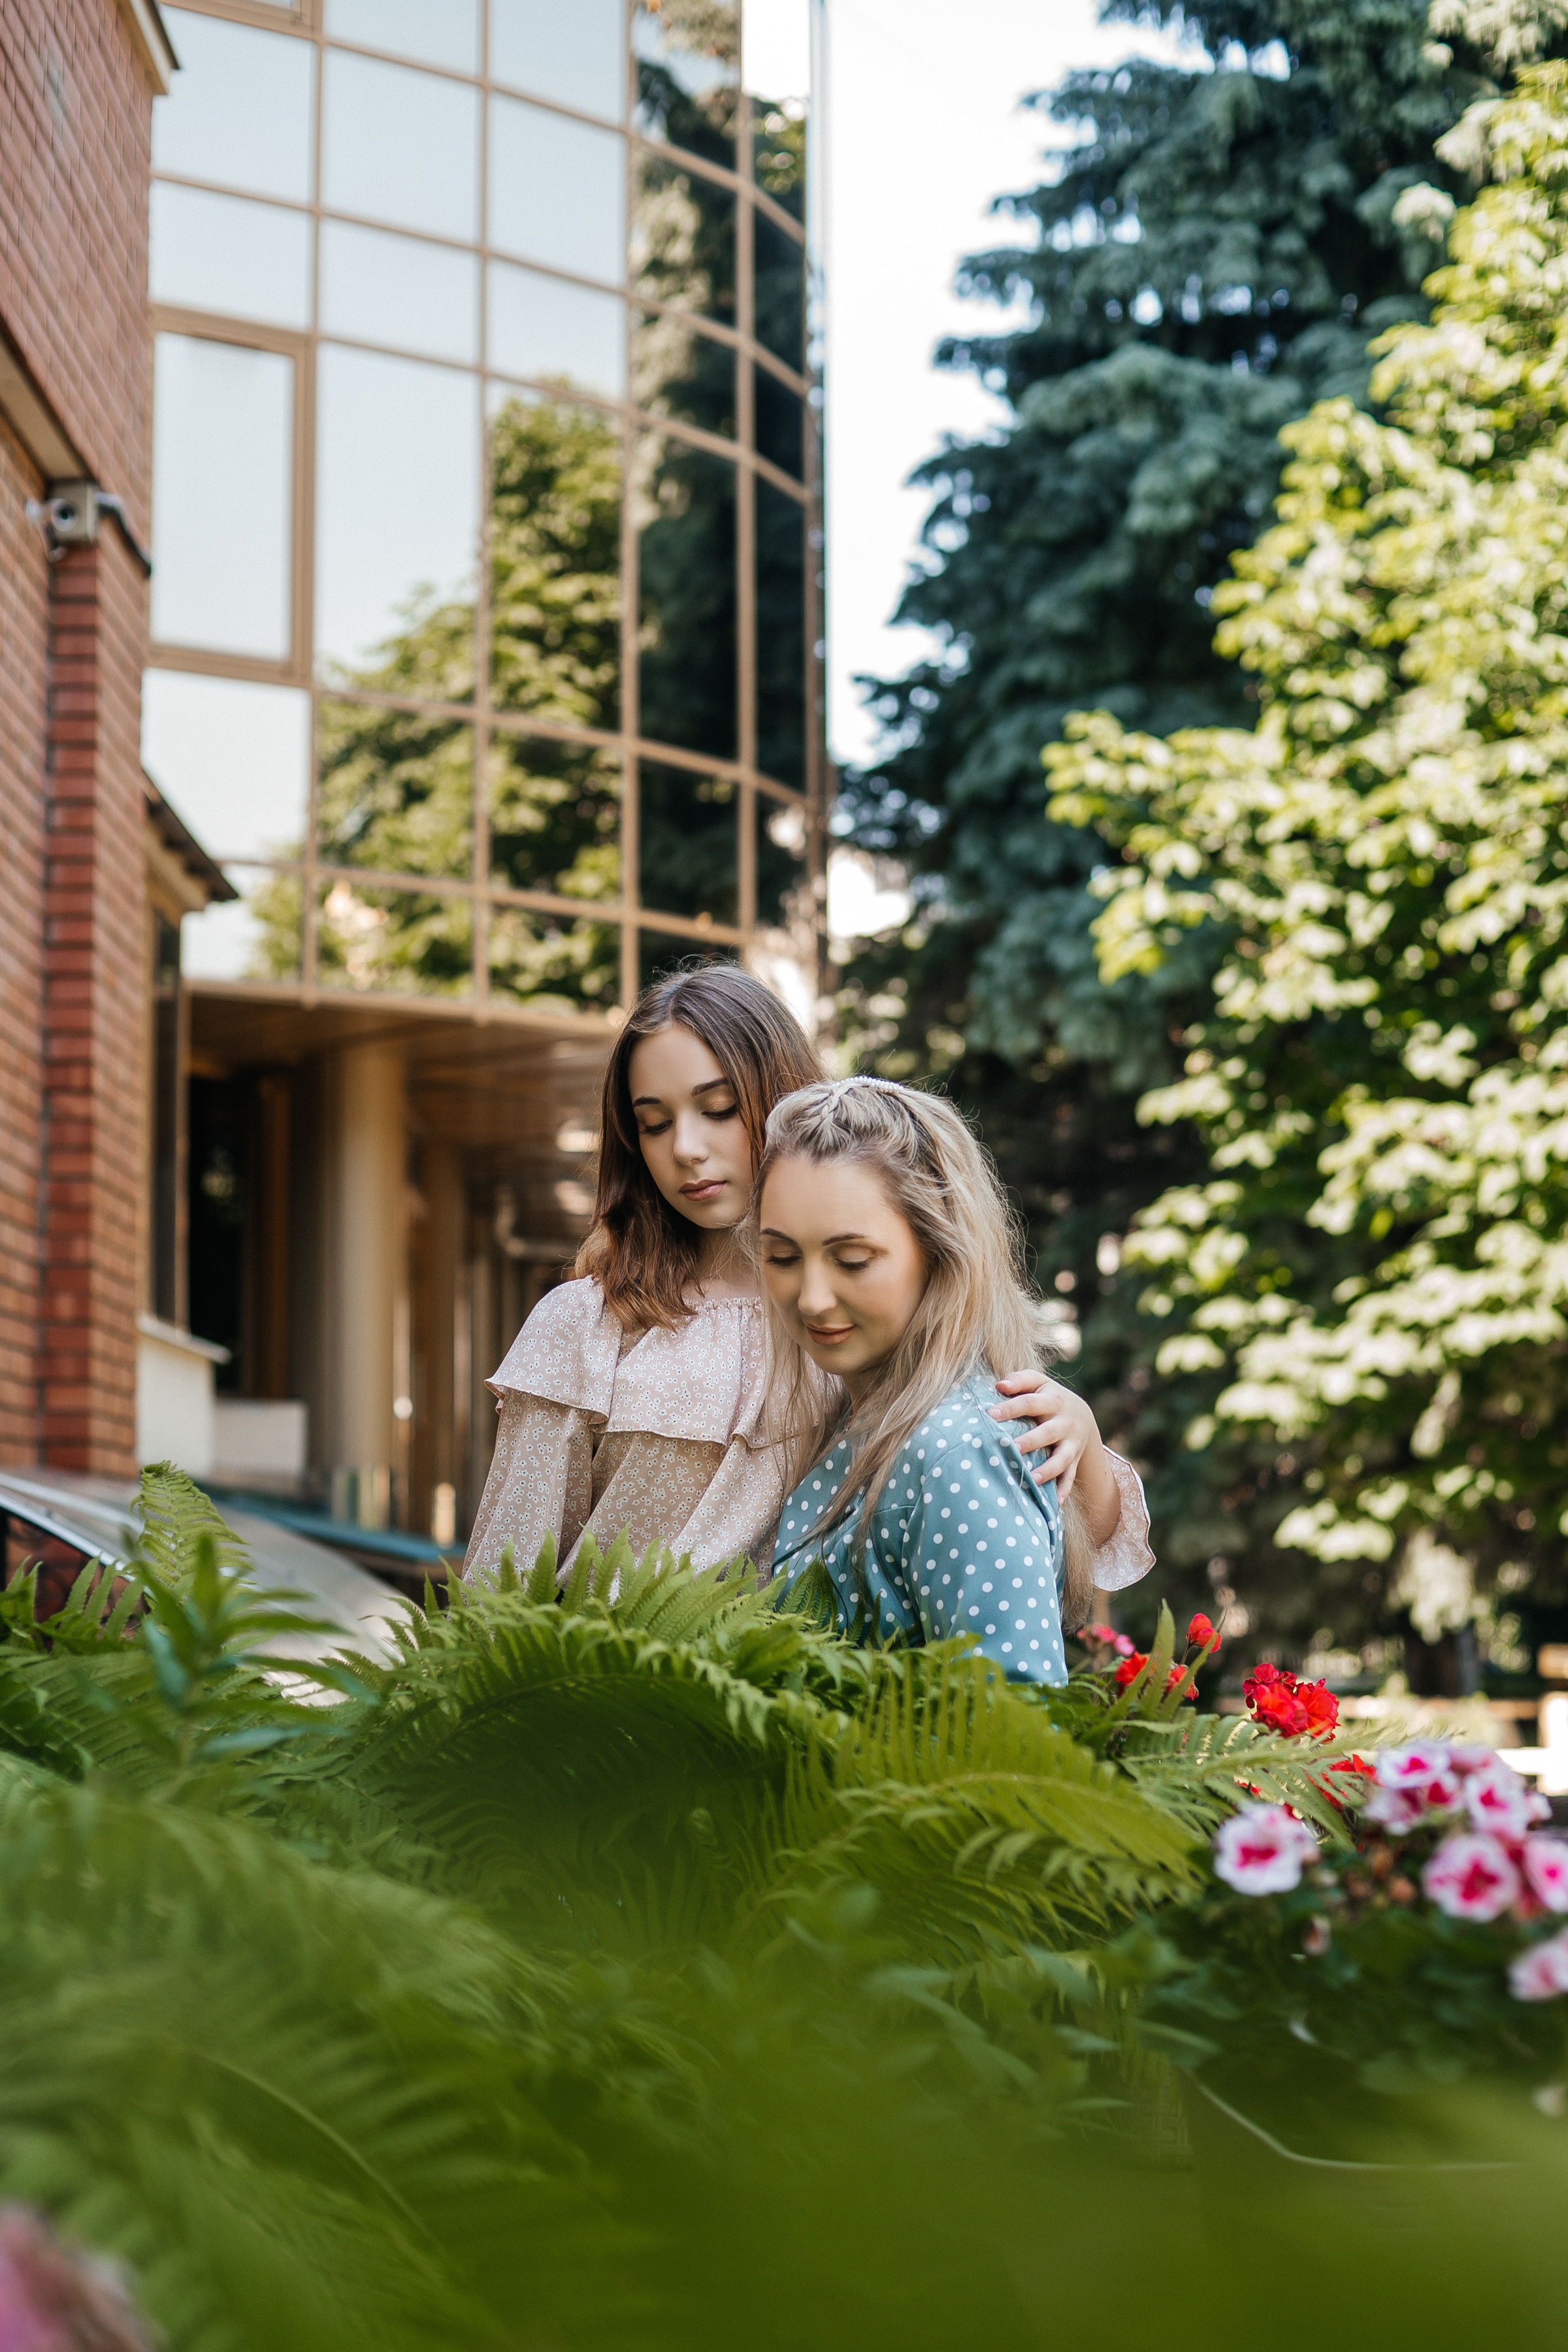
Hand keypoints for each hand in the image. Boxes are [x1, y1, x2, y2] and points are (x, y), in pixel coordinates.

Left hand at [989, 1372, 1120, 1545]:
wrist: (1082, 1416)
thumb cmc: (1048, 1397)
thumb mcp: (1038, 1383)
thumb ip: (1020, 1380)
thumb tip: (999, 1385)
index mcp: (1053, 1401)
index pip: (1030, 1403)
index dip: (1010, 1408)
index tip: (989, 1414)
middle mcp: (1065, 1423)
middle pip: (1047, 1433)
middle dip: (1030, 1441)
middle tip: (1011, 1446)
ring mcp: (1072, 1445)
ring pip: (1062, 1459)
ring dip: (1048, 1470)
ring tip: (1033, 1479)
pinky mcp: (1074, 1462)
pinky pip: (1070, 1478)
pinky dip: (1063, 1491)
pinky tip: (1054, 1505)